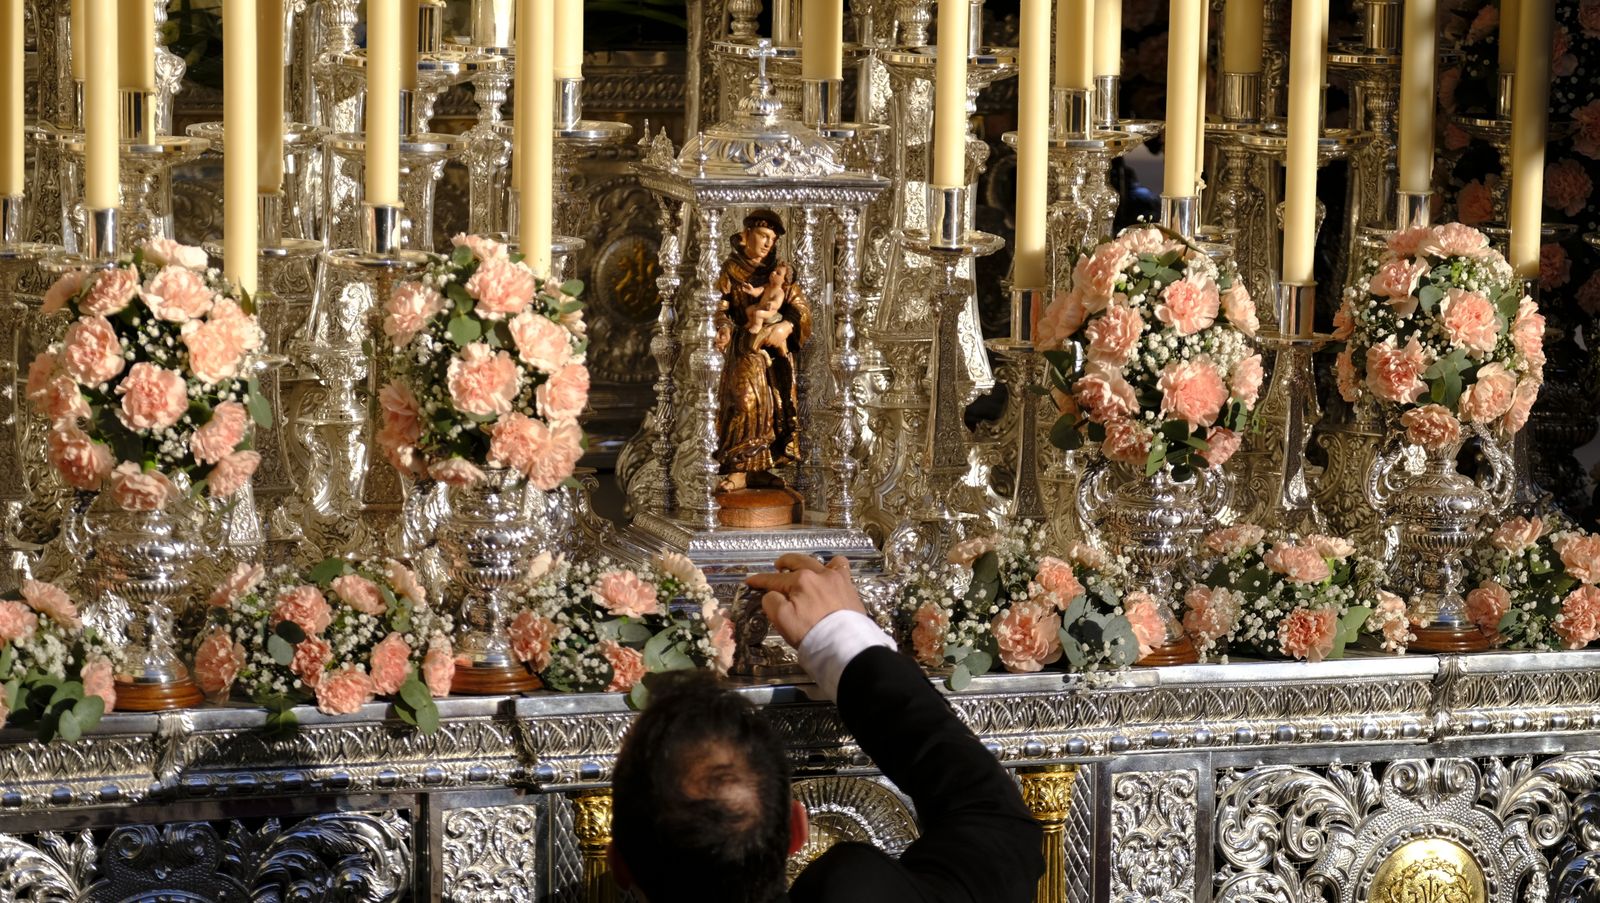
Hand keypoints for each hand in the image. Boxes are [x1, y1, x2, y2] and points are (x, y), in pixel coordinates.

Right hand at [744, 554, 864, 648]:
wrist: (844, 645)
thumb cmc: (810, 633)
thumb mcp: (782, 620)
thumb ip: (771, 602)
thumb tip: (772, 594)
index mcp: (800, 581)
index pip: (774, 579)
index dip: (760, 580)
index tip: (750, 581)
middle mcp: (818, 574)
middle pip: (796, 562)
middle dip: (783, 563)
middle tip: (777, 566)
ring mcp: (835, 578)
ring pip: (818, 562)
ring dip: (806, 562)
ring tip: (801, 567)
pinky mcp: (849, 586)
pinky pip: (841, 567)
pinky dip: (833, 566)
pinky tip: (830, 571)